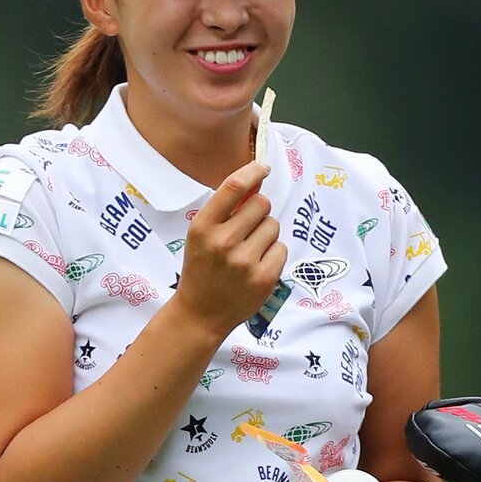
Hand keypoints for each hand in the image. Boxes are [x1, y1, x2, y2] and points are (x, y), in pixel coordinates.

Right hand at [172, 161, 287, 336]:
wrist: (199, 314)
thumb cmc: (202, 269)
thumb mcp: (200, 236)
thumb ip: (225, 210)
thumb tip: (255, 181)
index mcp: (203, 226)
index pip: (234, 187)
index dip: (253, 171)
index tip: (263, 167)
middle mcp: (223, 241)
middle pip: (261, 204)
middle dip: (259, 211)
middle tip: (248, 228)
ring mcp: (244, 261)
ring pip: (273, 225)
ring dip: (266, 233)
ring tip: (249, 251)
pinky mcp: (264, 277)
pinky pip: (281, 248)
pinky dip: (273, 254)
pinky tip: (256, 266)